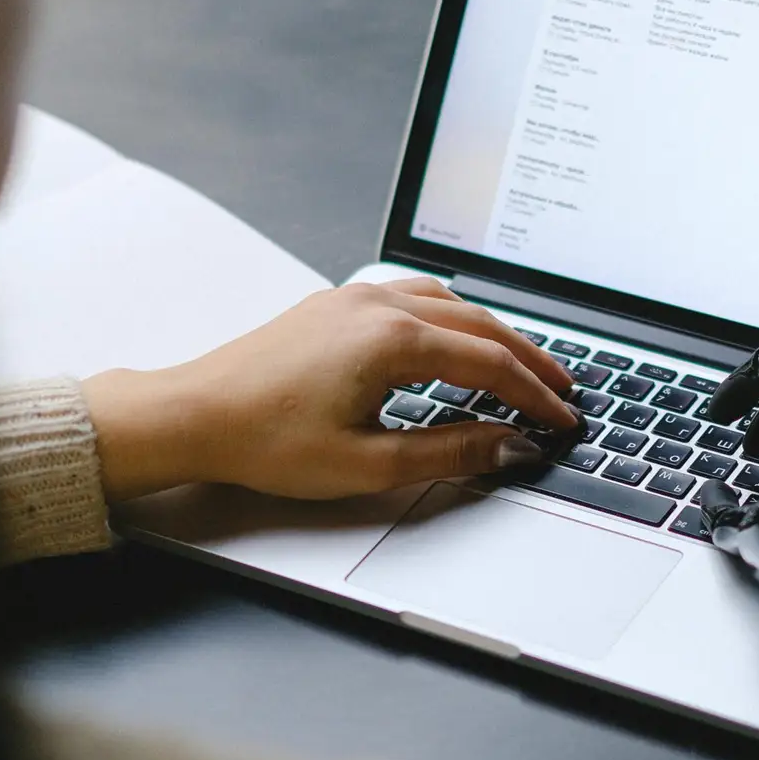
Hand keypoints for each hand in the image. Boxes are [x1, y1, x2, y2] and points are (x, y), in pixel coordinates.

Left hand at [79, 278, 578, 500]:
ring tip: (523, 366)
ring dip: (495, 334)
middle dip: (530, 361)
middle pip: (482, 326)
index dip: (535, 397)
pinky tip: (458, 338)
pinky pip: (416, 296)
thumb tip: (507, 447)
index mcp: (392, 340)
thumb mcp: (368, 463)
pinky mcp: (336, 303)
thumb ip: (449, 452)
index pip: (491, 365)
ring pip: (451, 304)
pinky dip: (455, 317)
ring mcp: (355, 298)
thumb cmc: (265, 440)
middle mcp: (378, 305)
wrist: (195, 414)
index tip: (562, 421)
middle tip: (563, 393)